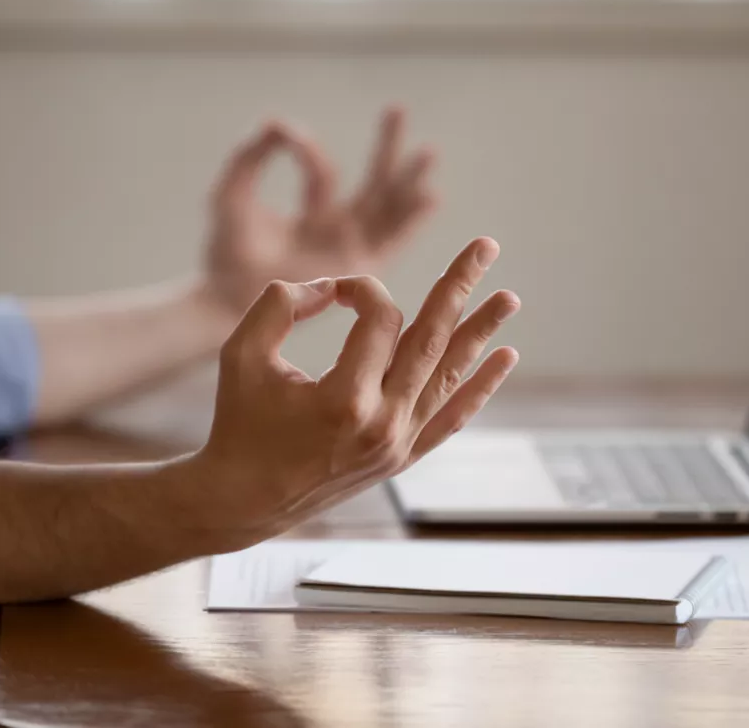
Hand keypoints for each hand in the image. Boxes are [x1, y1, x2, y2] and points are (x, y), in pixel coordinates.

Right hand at [190, 237, 518, 545]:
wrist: (244, 501)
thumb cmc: (238, 423)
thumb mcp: (241, 354)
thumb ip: (280, 304)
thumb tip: (326, 286)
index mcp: (344, 398)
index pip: (379, 319)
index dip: (361, 289)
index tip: (334, 290)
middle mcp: (382, 423)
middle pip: (432, 339)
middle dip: (458, 286)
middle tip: (485, 247)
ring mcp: (398, 444)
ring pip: (449, 376)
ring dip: (480, 331)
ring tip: (510, 297)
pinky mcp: (402, 458)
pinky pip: (451, 418)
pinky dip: (479, 387)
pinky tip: (504, 357)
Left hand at [204, 106, 437, 314]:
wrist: (225, 299)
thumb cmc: (225, 254)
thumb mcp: (231, 196)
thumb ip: (249, 158)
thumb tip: (276, 122)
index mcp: (312, 215)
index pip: (324, 175)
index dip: (308, 151)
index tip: (288, 134)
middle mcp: (338, 231)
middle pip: (371, 184)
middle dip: (385, 147)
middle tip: (397, 107)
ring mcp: (352, 249)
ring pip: (389, 209)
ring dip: (408, 180)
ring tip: (428, 152)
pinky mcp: (360, 268)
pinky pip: (393, 241)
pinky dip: (412, 220)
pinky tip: (430, 195)